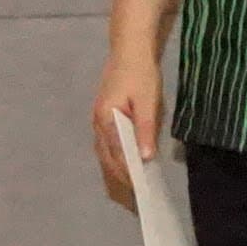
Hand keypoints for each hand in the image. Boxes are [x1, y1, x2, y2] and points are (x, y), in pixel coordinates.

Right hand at [92, 51, 161, 192]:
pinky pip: (108, 143)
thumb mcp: (148, 102)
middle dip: (119, 175)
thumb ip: (146, 129)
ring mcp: (98, 120)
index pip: (116, 154)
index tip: (138, 188)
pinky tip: (127, 163)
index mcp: (106, 120)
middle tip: (136, 193)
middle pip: (107, 156)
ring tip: (132, 183)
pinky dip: (116, 155)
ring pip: (105, 151)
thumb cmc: (141, 75)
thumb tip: (145, 157)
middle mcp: (98, 123)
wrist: (130, 51)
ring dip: (116, 167)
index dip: (127, 172)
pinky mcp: (104, 116)